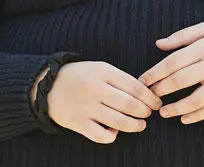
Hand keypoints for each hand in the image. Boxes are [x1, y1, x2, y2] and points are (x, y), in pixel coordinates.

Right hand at [45, 61, 161, 144]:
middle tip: (148, 114)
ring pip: (120, 122)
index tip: (156, 103)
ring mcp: (86, 107)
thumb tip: (144, 94)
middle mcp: (95, 89)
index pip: (135, 86)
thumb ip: (119, 79)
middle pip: (131, 105)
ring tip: (140, 125)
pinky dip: (113, 135)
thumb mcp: (99, 68)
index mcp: (102, 71)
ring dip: (136, 126)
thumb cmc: (79, 77)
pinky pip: (102, 136)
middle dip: (145, 112)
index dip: (150, 97)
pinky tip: (115, 131)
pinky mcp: (78, 123)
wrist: (47, 86)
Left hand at [139, 22, 203, 124]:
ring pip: (195, 100)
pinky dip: (197, 116)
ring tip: (163, 112)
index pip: (172, 63)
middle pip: (180, 82)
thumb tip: (158, 44)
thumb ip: (181, 36)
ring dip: (176, 108)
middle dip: (161, 91)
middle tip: (149, 97)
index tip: (143, 81)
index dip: (154, 74)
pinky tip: (184, 118)